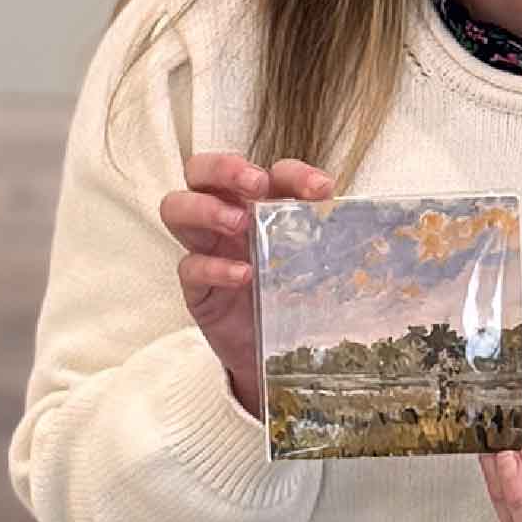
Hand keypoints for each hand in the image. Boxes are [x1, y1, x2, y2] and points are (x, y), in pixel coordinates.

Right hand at [160, 154, 331, 416]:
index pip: (270, 172)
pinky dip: (214, 267)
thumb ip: (321, 236)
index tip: (321, 190)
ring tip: (238, 223)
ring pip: (176, 209)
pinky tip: (242, 274)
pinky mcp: (196, 287)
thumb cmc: (294, 295)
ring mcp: (206, 249)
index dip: (294, 173)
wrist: (278, 352)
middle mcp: (226, 217)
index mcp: (259, 204)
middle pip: (199, 171)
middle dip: (224, 168)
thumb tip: (345, 214)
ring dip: (206, 208)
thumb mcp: (314, 263)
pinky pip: (190, 267)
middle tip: (255, 185)